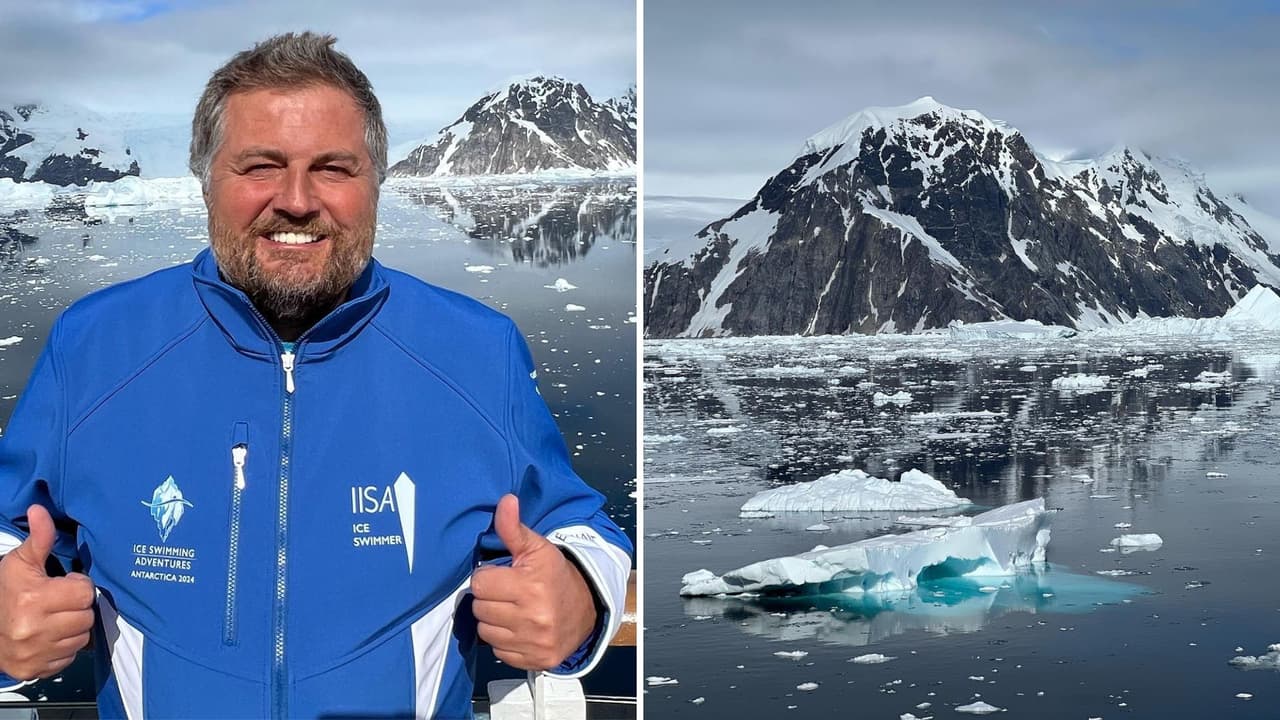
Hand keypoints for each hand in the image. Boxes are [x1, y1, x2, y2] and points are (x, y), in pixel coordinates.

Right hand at [0, 504, 94, 679]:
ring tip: (55, 618)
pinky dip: (64, 648)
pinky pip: (69, 657)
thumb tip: (39, 509)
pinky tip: (49, 636)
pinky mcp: (36, 670)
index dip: (77, 586)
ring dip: (74, 627)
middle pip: (86, 616)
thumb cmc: (3, 591)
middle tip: (60, 602)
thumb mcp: (19, 562)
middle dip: (77, 606)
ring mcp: (35, 654)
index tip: (64, 584)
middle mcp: (34, 630)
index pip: (84, 592)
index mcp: (32, 600)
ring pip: (82, 638)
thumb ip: (39, 539)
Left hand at [472, 494, 596, 670]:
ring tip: (511, 610)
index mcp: (531, 586)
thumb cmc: (557, 576)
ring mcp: (533, 642)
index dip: (489, 577)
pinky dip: (504, 640)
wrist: (588, 610)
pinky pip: (498, 651)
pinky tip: (518, 628)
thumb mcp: (539, 548)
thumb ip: (515, 528)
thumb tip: (505, 500)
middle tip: (507, 593)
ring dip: (493, 620)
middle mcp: (533, 617)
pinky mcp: (533, 661)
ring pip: (485, 631)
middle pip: (479, 608)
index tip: (503, 575)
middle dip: (490, 599)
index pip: (480, 583)